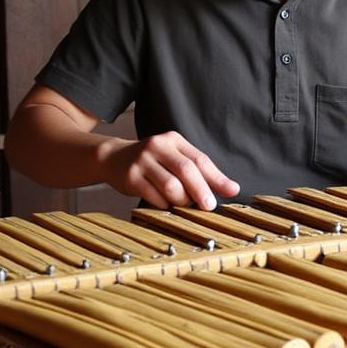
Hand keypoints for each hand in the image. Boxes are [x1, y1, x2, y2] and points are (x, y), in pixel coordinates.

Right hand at [101, 130, 239, 209]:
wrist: (114, 158)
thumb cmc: (153, 162)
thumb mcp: (176, 159)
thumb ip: (202, 173)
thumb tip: (232, 189)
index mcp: (173, 140)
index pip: (199, 159)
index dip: (217, 178)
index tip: (231, 192)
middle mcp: (158, 146)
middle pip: (186, 171)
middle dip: (201, 191)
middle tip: (209, 206)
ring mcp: (142, 161)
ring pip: (171, 186)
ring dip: (181, 200)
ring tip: (182, 204)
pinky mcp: (131, 177)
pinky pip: (154, 197)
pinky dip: (164, 205)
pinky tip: (165, 204)